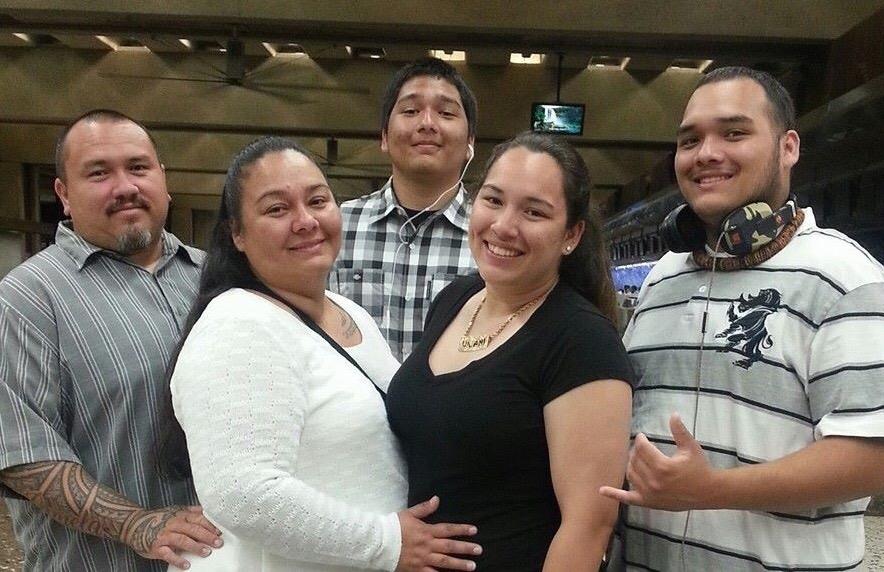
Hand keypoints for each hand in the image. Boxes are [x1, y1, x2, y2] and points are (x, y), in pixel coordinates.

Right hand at [125, 505, 222, 569]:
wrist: (134, 524)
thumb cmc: (158, 519)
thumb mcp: (175, 510)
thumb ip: (190, 511)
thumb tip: (206, 510)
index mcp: (180, 515)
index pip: (198, 519)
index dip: (210, 526)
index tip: (220, 532)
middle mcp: (174, 524)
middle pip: (193, 529)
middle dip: (207, 536)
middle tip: (218, 543)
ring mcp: (165, 535)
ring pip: (183, 540)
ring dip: (196, 547)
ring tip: (207, 552)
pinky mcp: (156, 547)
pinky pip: (168, 554)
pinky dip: (178, 560)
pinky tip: (186, 565)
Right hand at [396, 496, 481, 571]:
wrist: (378, 543)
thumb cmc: (393, 527)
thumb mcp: (409, 514)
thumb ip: (424, 508)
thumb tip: (437, 499)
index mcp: (426, 531)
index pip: (448, 529)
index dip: (462, 529)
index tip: (474, 530)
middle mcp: (427, 545)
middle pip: (450, 546)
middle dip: (465, 548)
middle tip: (479, 550)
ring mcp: (422, 559)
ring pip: (444, 562)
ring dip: (459, 564)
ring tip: (472, 566)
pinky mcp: (416, 570)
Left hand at [599, 414, 717, 510]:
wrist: (708, 492)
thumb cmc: (700, 468)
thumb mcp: (691, 447)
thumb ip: (679, 431)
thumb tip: (673, 413)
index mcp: (663, 467)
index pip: (642, 448)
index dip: (640, 440)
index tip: (641, 436)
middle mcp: (654, 482)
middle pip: (635, 460)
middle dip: (636, 450)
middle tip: (640, 446)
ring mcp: (649, 494)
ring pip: (630, 474)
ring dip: (630, 464)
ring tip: (636, 458)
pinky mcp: (648, 503)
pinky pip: (628, 499)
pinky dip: (614, 494)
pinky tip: (601, 490)